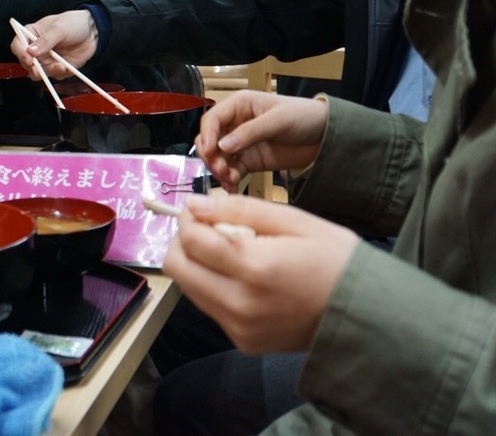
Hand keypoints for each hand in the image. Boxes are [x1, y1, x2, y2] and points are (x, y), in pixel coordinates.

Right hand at [10, 11, 97, 79]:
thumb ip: (46, 40)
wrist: (94, 31)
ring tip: (61, 66)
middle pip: (26, 63)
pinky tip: (68, 67)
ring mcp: (47, 60)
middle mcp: (36, 49)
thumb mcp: (59, 28)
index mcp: (31, 35)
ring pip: (39, 73)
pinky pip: (55, 76)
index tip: (29, 59)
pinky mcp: (58, 68)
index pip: (18, 45)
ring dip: (49, 72)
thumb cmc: (73, 23)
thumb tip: (31, 51)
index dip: (20, 53)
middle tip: (40, 70)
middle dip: (33, 68)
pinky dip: (60, 74)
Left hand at [163, 194, 358, 354]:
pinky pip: (210, 307)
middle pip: (177, 267)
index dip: (188, 218)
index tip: (200, 209)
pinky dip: (214, 286)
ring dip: (197, 264)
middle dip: (184, 241)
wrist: (370, 316)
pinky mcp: (244, 343)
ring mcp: (240, 328)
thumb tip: (196, 205)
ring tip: (231, 252)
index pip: (191, 240)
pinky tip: (244, 277)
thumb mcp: (296, 221)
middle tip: (208, 228)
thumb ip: (241, 209)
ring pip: (189, 288)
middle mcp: (241, 304)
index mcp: (255, 268)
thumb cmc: (337, 261)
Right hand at [195, 91, 328, 190]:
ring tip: (230, 179)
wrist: (326, 136)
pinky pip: (232, 171)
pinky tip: (233, 186)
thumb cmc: (304, 116)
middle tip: (220, 169)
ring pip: (219, 158)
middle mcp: (235, 124)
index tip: (210, 152)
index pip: (212, 119)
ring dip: (219, 170)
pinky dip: (229, 179)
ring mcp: (241, 144)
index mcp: (239, 106)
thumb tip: (223, 146)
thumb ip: (250, 132)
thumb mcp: (278, 120)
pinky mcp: (249, 161)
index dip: (207, 135)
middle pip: (210, 140)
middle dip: (211, 156)